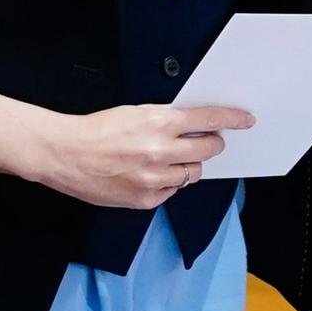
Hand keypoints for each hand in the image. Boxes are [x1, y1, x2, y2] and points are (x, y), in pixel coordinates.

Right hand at [26, 104, 253, 208]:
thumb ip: (168, 118)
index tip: (245, 120)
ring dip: (188, 164)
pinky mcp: (145, 200)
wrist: (66, 154)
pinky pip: (172, 191)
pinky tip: (151, 174)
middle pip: (208, 149)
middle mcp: (161, 151)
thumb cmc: (98, 129)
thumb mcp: (137, 111)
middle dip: (212, 143)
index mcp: (160, 123)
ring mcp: (154, 178)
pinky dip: (168, 182)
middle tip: (209, 140)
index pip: (209, 119)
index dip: (232, 119)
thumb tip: (194, 123)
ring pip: (192, 173)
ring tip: (169, 158)